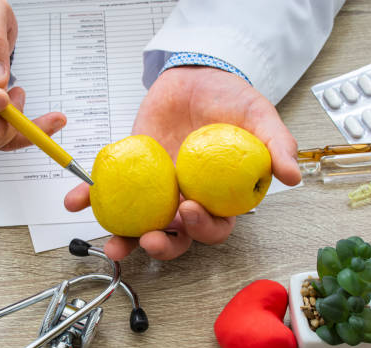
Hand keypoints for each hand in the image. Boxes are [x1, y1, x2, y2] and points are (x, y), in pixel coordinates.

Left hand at [65, 66, 300, 259]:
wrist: (194, 77)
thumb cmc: (229, 99)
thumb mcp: (258, 116)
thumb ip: (275, 143)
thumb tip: (293, 176)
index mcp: (218, 196)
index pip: (214, 227)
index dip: (204, 229)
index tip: (190, 210)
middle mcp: (186, 199)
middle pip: (176, 237)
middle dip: (162, 246)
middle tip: (147, 238)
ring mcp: (156, 190)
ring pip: (141, 224)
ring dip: (124, 239)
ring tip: (112, 244)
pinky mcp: (130, 174)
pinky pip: (110, 191)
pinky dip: (92, 198)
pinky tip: (77, 200)